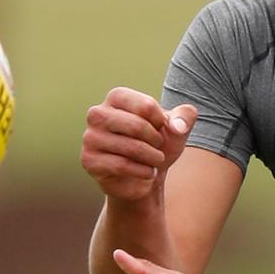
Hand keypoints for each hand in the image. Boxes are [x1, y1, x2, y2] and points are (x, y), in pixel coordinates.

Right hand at [81, 87, 196, 200]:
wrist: (143, 175)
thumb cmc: (157, 145)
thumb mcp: (176, 128)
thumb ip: (185, 117)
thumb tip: (178, 126)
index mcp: (116, 97)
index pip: (146, 106)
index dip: (161, 121)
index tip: (160, 128)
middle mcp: (98, 113)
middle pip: (137, 125)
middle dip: (156, 140)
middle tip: (158, 147)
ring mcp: (90, 137)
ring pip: (130, 147)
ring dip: (152, 158)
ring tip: (156, 160)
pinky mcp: (89, 160)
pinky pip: (121, 166)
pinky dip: (142, 171)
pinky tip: (147, 173)